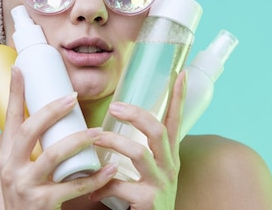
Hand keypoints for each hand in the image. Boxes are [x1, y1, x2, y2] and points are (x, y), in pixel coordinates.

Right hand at [0, 66, 117, 209]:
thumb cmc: (29, 196)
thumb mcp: (22, 170)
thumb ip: (33, 148)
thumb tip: (51, 116)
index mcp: (6, 155)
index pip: (9, 118)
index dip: (15, 92)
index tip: (20, 68)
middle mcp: (10, 168)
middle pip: (29, 130)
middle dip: (52, 111)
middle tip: (73, 97)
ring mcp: (25, 186)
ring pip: (53, 155)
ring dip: (78, 140)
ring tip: (98, 132)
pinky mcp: (41, 204)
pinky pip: (72, 187)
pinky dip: (93, 177)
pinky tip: (109, 169)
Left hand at [90, 71, 187, 209]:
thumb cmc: (145, 199)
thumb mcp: (147, 172)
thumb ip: (135, 152)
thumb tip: (103, 130)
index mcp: (168, 156)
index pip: (175, 121)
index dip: (178, 98)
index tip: (180, 74)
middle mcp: (169, 167)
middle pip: (158, 131)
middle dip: (136, 115)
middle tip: (114, 107)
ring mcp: (161, 184)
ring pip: (139, 153)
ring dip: (113, 142)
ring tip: (95, 138)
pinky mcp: (149, 201)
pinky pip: (120, 185)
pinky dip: (101, 185)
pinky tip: (91, 191)